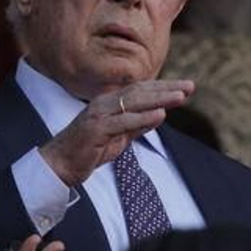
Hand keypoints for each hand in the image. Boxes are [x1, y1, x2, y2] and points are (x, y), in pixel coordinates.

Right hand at [40, 80, 193, 187]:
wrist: (60, 165)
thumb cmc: (88, 150)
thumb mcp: (119, 137)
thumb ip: (136, 125)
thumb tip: (158, 116)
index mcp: (109, 103)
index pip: (141, 90)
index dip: (164, 87)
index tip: (187, 87)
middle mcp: (104, 104)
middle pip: (140, 92)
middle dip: (167, 88)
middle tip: (190, 86)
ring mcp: (99, 115)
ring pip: (133, 103)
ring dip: (159, 99)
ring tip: (180, 96)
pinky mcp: (96, 130)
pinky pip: (123, 122)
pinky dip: (143, 118)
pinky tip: (160, 115)